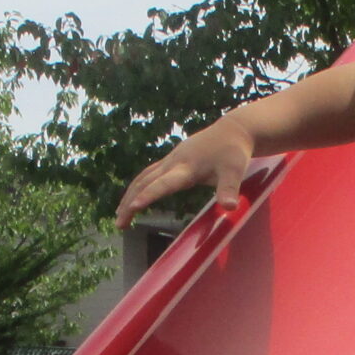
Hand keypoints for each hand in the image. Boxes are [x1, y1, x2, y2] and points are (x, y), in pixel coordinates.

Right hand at [115, 118, 256, 229]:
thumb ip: (229, 189)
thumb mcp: (235, 171)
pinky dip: (138, 187)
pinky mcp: (172, 159)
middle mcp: (173, 163)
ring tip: (121, 217)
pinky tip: (133, 198)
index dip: (148, 196)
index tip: (133, 207)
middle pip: (145, 182)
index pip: (163, 184)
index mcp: (187, 167)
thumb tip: (229, 207)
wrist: (234, 129)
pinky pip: (149, 174)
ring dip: (129, 196)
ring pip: (143, 177)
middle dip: (129, 203)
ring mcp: (171, 159)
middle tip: (119, 225)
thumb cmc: (234, 152)